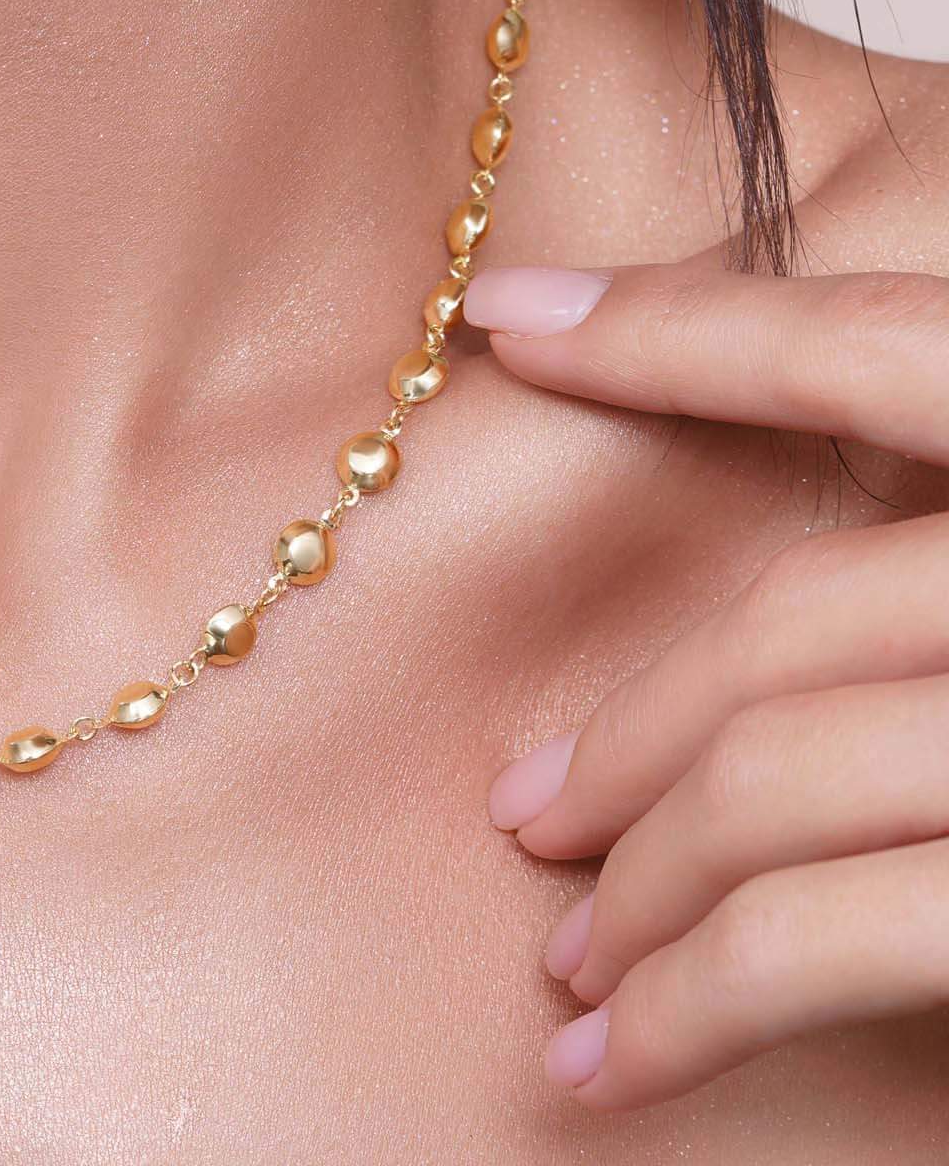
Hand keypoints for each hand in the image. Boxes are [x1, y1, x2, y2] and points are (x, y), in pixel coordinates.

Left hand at [464, 262, 948, 1110]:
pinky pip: (835, 933)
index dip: (681, 325)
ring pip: (781, 777)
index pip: (869, 348)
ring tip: (565, 966)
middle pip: (791, 614)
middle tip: (526, 814)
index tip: (510, 320)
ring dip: (637, 888)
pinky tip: (616, 1059)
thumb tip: (779, 612)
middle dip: (629, 727)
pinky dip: (695, 1001)